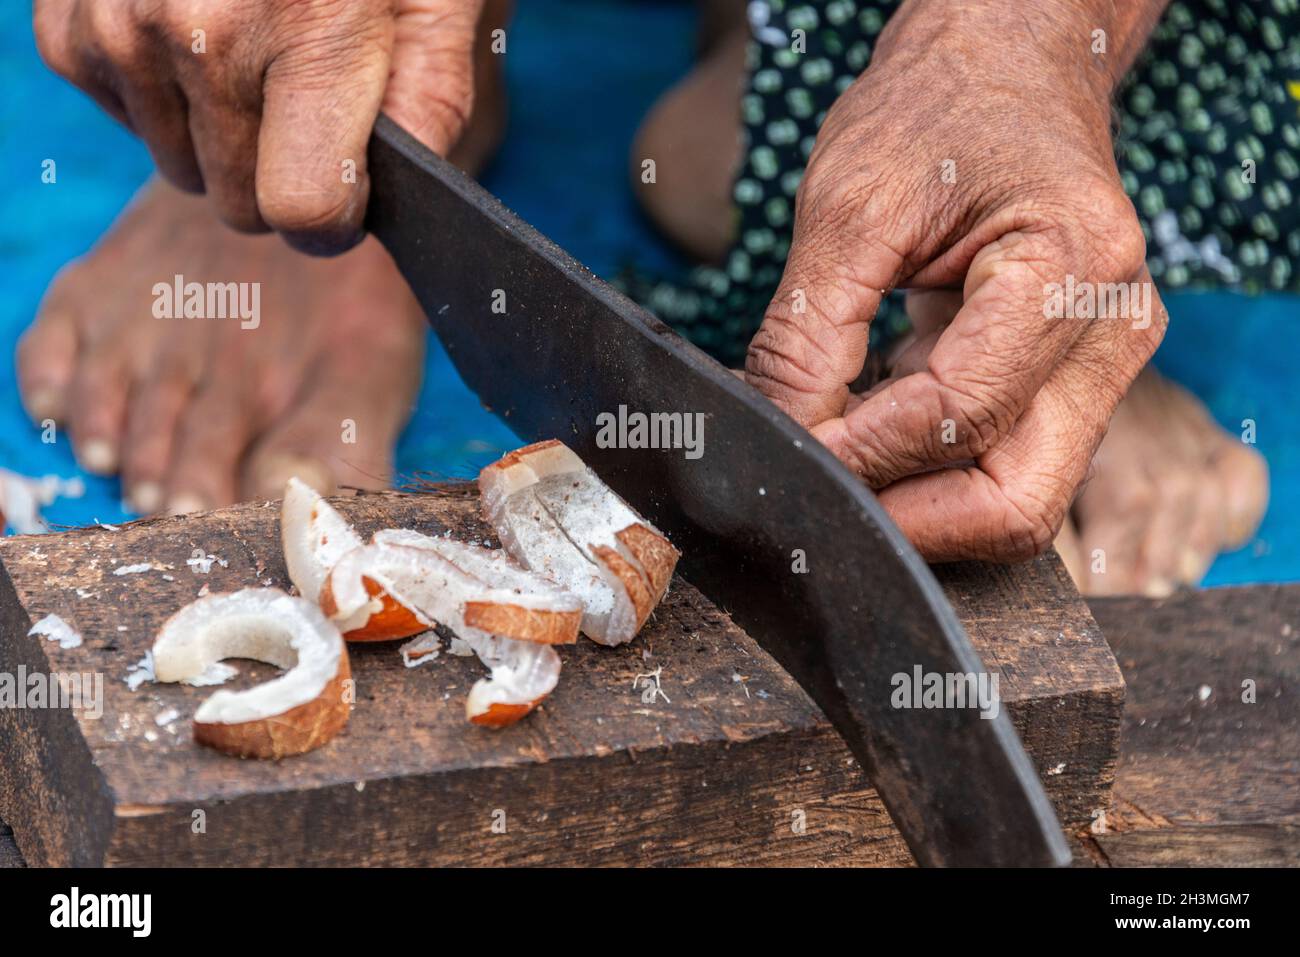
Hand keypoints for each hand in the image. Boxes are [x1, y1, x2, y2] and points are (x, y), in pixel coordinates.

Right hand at [34, 0, 484, 252]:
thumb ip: (431, 102)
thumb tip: (400, 203)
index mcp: (304, 32)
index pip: (303, 210)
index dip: (337, 217)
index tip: (350, 189)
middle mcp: (195, 33)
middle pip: (241, 202)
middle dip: (282, 169)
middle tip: (306, 93)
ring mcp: (118, 28)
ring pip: (183, 166)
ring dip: (222, 131)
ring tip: (254, 44)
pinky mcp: (68, 27)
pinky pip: (129, 122)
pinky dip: (167, 95)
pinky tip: (198, 30)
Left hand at [745, 0, 1169, 561]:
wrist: (1004, 71)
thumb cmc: (937, 111)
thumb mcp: (847, 205)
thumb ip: (808, 334)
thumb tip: (782, 441)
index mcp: (1074, 266)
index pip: (964, 414)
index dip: (864, 456)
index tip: (786, 456)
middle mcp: (1112, 329)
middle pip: (1019, 500)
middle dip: (908, 521)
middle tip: (815, 493)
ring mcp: (1100, 364)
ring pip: (1016, 500)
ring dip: (916, 500)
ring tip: (835, 448)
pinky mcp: (1070, 381)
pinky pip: (1002, 463)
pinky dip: (927, 469)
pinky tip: (869, 427)